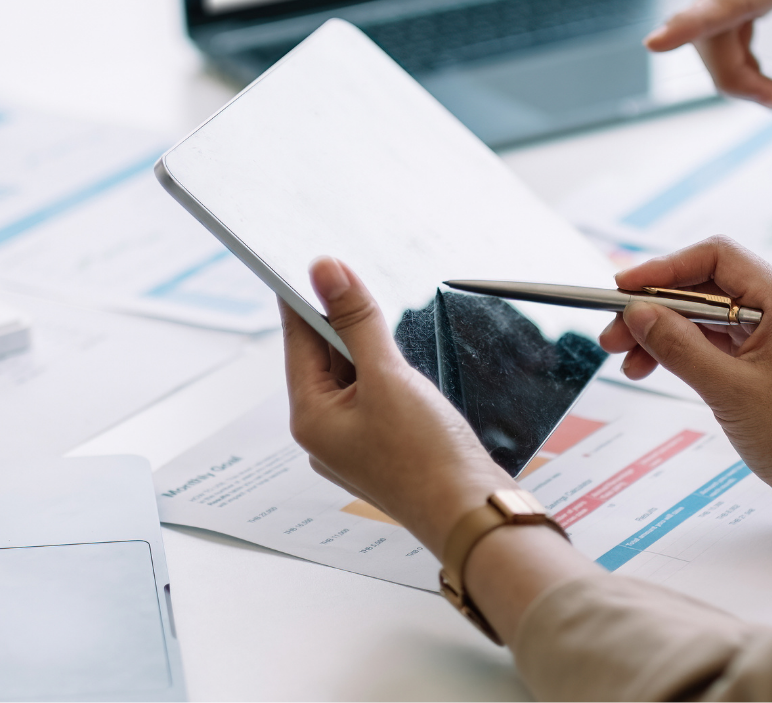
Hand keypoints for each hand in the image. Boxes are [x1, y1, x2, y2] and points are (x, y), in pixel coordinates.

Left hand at [285, 257, 599, 645]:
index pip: (298, 341)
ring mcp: (354, 443)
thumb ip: (356, 319)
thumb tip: (325, 270)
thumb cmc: (427, 458)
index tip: (311, 258)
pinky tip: (401, 355)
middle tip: (352, 271)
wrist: (474, 515)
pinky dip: (383, 369)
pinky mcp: (384, 446)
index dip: (304, 296)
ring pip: (351, 374)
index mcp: (310, 418)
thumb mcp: (388, 376)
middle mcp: (325, 433)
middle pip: (323, 357)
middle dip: (339, 318)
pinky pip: (374, 394)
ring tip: (378, 309)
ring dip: (365, 342)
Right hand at [599, 237, 771, 544]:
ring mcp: (770, 335)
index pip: (715, 258)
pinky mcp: (761, 361)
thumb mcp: (730, 392)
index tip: (623, 288)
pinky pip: (711, 340)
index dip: (663, 268)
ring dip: (661, 331)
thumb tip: (638, 313)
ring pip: (701, 314)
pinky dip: (678, 350)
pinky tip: (650, 368)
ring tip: (625, 360)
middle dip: (654, 305)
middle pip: (702, 285)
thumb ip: (680, 347)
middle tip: (613, 334)